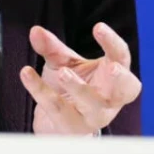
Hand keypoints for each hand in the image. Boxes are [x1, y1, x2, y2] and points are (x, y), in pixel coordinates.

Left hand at [19, 23, 140, 135]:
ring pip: (93, 104)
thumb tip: (35, 31)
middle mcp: (110, 98)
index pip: (121, 57)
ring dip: (79, 87)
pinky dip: (40, 90)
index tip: (98, 27)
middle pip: (126, 90)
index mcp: (113, 77)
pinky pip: (58, 108)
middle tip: (112, 68)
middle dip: (121, 79)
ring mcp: (94, 115)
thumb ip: (51, 47)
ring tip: (63, 73)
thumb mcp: (63, 63)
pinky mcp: (73, 126)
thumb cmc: (70, 88)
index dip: (113, 42)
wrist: (58, 123)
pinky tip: (26, 73)